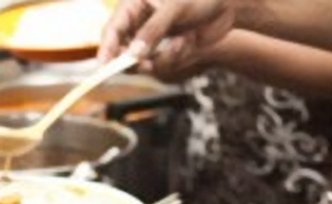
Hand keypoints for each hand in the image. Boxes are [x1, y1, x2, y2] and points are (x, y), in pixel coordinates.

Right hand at [99, 0, 236, 62]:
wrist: (228, 6)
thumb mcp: (174, 8)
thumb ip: (153, 30)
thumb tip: (133, 54)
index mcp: (134, 4)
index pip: (113, 29)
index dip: (106, 49)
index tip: (103, 68)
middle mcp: (139, 22)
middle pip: (122, 50)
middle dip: (137, 59)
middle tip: (147, 64)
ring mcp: (152, 38)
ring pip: (143, 62)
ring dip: (164, 57)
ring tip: (183, 42)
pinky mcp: (164, 50)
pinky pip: (161, 64)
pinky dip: (175, 57)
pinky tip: (189, 42)